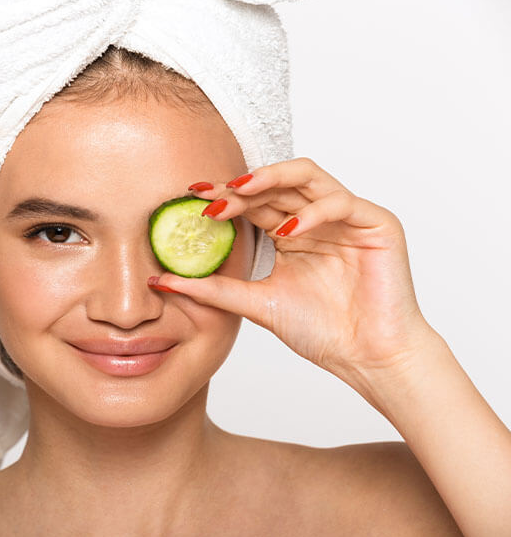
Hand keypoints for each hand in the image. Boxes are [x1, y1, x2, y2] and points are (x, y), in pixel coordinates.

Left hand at [154, 157, 433, 381]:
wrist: (367, 359)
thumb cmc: (323, 332)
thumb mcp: (256, 304)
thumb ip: (214, 289)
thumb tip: (159, 280)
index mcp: (291, 230)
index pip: (255, 201)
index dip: (224, 195)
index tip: (191, 197)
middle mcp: (317, 217)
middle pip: (276, 183)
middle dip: (240, 185)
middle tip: (209, 193)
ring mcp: (348, 217)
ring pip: (308, 177)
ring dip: (272, 180)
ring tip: (239, 192)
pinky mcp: (377, 224)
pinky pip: (342, 204)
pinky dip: (313, 213)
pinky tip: (287, 230)